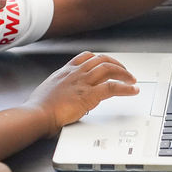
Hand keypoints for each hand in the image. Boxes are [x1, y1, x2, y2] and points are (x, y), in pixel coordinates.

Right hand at [24, 52, 138, 135]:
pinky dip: (126, 88)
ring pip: (109, 69)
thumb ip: (58, 89)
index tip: (107, 63)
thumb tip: (61, 95)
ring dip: (124, 73)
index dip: (100, 58)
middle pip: (101, 60)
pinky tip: (133, 90)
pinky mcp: (90, 95)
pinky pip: (113, 87)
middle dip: (116, 64)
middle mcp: (76, 73)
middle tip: (124, 71)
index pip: (86, 57)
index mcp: (65, 72)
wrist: (38, 114)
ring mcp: (83, 82)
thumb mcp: (48, 91)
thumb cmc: (39, 107)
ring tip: (132, 80)